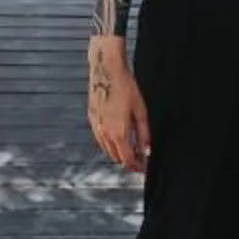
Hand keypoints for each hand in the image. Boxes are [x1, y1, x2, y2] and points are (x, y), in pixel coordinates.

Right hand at [87, 36, 151, 173]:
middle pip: (116, 158)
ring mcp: (96, 126)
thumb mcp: (140, 111)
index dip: (137, 167)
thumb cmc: (125, 87)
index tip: (144, 168)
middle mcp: (104, 133)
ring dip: (118, 153)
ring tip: (131, 150)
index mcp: (118, 133)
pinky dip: (109, 144)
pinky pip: (100, 139)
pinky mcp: (92, 118)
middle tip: (139, 160)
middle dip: (128, 162)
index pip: (127, 160)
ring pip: (107, 150)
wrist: (106, 70)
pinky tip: (118, 137)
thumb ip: (144, 133)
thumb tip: (147, 150)